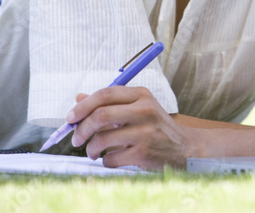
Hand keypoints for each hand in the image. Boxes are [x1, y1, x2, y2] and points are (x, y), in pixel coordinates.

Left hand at [66, 86, 198, 170]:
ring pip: (102, 139)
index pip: (105, 94)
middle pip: (100, 115)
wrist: (184, 148)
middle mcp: (145, 110)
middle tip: (76, 139)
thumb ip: (109, 103)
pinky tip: (111, 158)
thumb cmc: (155, 127)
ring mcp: (146, 132)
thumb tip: (78, 98)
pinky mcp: (144, 153)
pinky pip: (111, 158)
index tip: (70, 117)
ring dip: (91, 148)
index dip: (83, 106)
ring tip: (92, 151)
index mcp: (141, 95)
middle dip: (81, 129)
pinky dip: (105, 161)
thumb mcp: (136, 108)